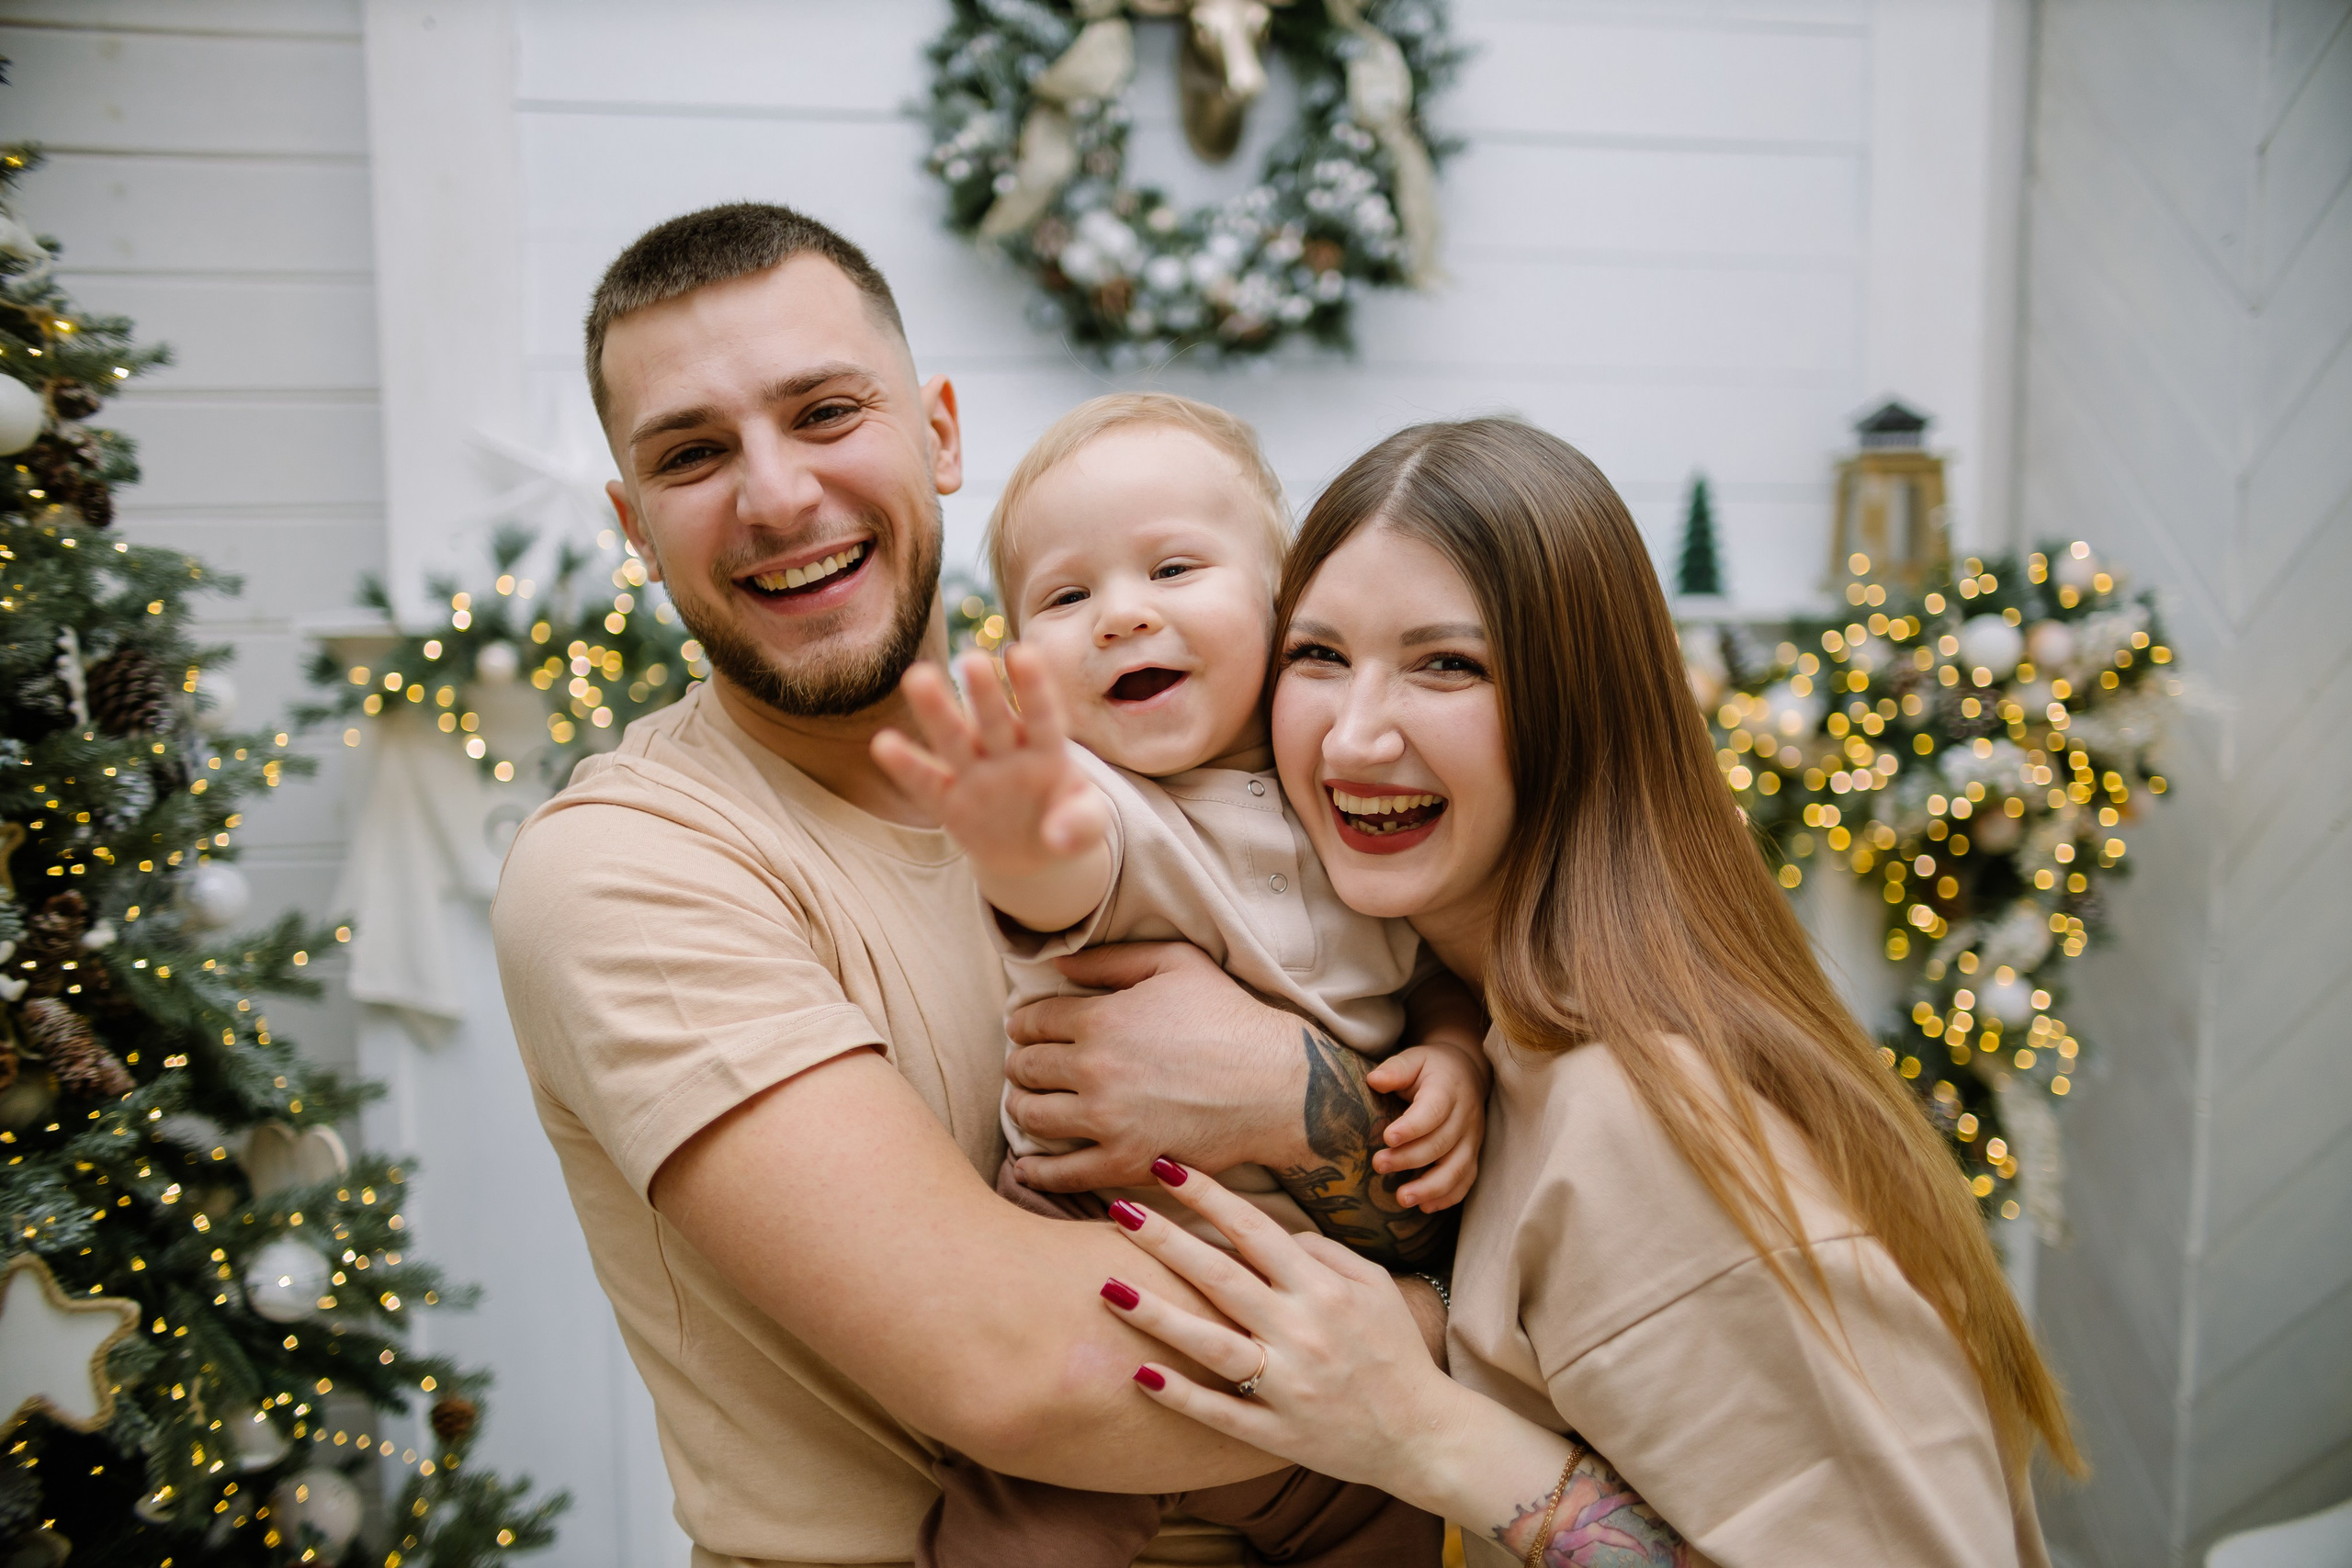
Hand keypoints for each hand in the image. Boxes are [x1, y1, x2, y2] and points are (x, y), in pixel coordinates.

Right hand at [871, 646, 1110, 878]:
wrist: (1035, 852)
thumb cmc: (1067, 823)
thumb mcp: (1089, 825)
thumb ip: (1081, 825)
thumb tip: (1057, 838)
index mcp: (1047, 749)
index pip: (1042, 715)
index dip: (1033, 686)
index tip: (1023, 652)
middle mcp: (1007, 752)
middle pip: (995, 720)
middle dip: (984, 693)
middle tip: (972, 658)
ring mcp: (976, 775)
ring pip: (956, 740)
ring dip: (938, 712)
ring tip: (918, 676)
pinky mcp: (950, 803)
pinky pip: (927, 783)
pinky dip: (907, 766)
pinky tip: (884, 744)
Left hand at [1005, 943, 1309, 1190]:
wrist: (1277, 1082)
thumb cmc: (1229, 1016)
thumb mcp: (1175, 963)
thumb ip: (1111, 959)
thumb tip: (1058, 965)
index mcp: (1101, 1020)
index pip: (1034, 1022)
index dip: (1023, 1024)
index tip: (1022, 1030)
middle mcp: (1094, 1070)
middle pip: (1027, 1068)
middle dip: (1020, 1065)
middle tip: (1024, 1067)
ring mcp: (1107, 1121)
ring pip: (1033, 1116)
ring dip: (1021, 1107)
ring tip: (1025, 1104)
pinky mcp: (1126, 1163)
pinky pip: (1063, 1173)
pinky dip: (1036, 1170)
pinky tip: (1027, 1166)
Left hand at [1098, 1160, 1465, 1497]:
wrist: (1424, 1436)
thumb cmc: (1394, 1351)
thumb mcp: (1372, 1287)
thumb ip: (1322, 1253)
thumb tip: (1269, 1231)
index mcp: (1323, 1290)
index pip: (1254, 1230)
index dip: (1208, 1194)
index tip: (1165, 1166)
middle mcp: (1302, 1332)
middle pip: (1221, 1277)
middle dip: (1166, 1239)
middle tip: (1119, 1208)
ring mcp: (1287, 1386)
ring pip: (1210, 1345)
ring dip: (1157, 1315)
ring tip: (1106, 1286)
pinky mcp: (1277, 1434)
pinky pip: (1220, 1413)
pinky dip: (1180, 1394)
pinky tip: (1138, 1374)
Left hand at [1366, 1042, 1487, 1212]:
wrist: (1467, 1072)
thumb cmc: (1431, 1068)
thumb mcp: (1414, 1058)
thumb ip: (1396, 1069)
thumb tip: (1374, 1080)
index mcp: (1448, 1090)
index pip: (1434, 1111)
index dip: (1412, 1127)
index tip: (1388, 1138)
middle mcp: (1465, 1117)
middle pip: (1441, 1144)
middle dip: (1409, 1159)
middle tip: (1379, 1165)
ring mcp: (1472, 1139)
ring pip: (1458, 1169)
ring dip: (1430, 1187)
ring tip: (1402, 1198)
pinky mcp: (1473, 1155)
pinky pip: (1466, 1181)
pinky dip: (1448, 1197)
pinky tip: (1425, 1207)